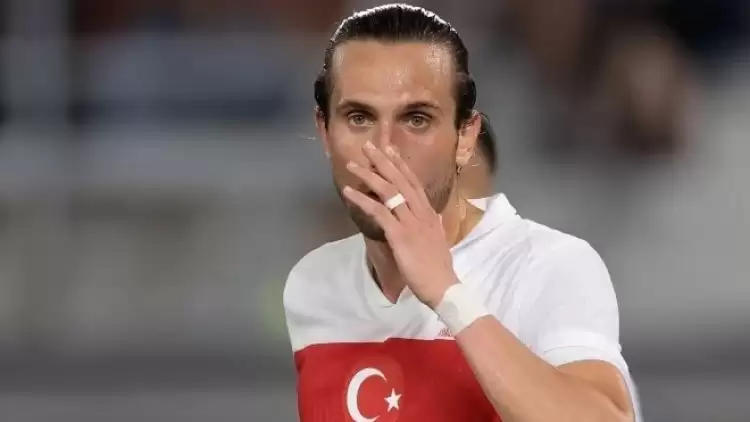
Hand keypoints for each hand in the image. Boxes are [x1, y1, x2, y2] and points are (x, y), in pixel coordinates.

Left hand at [342, 142, 457, 308]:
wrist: (443, 286)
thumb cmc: (439, 267)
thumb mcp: (438, 240)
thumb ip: (434, 225)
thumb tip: (434, 217)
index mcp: (430, 214)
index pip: (414, 183)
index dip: (401, 165)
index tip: (391, 150)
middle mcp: (421, 213)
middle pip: (400, 180)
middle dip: (383, 161)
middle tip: (369, 146)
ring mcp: (410, 222)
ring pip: (389, 191)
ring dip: (369, 175)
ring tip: (353, 164)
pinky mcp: (400, 235)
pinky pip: (379, 212)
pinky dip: (363, 200)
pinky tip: (350, 192)